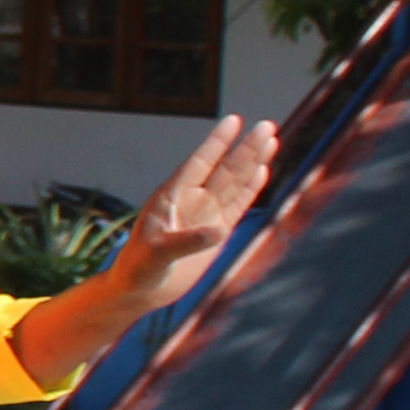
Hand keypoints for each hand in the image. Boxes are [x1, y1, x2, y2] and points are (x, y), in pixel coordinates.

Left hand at [96, 116, 275, 312]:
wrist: (141, 289)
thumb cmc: (139, 269)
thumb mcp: (157, 255)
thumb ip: (186, 242)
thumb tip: (219, 231)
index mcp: (171, 197)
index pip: (198, 164)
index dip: (216, 143)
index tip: (233, 120)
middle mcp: (191, 200)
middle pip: (224, 169)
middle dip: (245, 148)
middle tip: (266, 125)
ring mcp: (205, 214)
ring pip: (234, 183)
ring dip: (253, 163)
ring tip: (271, 139)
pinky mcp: (217, 231)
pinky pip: (238, 205)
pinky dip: (251, 189)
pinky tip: (263, 171)